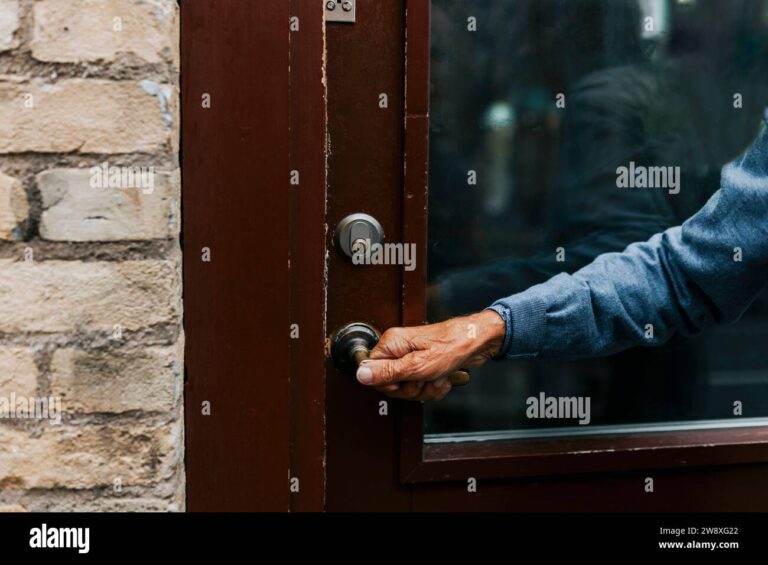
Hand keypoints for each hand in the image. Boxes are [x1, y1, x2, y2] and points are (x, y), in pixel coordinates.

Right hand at [356, 310, 505, 400]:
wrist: (478, 342)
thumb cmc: (452, 347)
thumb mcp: (416, 366)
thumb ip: (386, 372)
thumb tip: (360, 375)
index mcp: (392, 344)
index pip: (372, 372)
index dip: (389, 383)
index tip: (403, 381)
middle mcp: (400, 349)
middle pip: (391, 383)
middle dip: (411, 388)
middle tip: (423, 378)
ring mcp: (413, 357)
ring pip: (410, 387)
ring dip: (427, 388)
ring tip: (437, 375)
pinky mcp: (426, 365)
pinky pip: (424, 386)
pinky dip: (436, 386)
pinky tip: (444, 376)